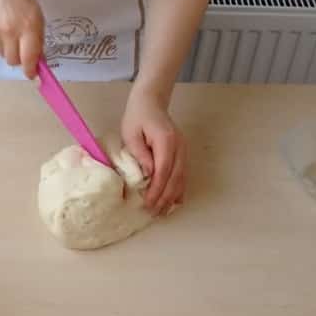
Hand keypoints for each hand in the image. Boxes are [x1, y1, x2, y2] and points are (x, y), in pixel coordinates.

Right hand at [0, 0, 44, 77]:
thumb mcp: (36, 15)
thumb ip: (38, 38)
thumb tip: (38, 59)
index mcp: (29, 27)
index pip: (29, 58)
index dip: (30, 70)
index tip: (31, 74)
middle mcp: (12, 32)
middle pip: (14, 61)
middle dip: (19, 60)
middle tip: (22, 50)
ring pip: (4, 55)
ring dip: (9, 50)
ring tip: (10, 32)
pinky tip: (0, 26)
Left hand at [121, 91, 186, 215]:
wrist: (151, 102)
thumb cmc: (137, 117)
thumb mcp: (131, 133)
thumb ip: (139, 153)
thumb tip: (147, 174)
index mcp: (166, 141)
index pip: (163, 170)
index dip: (156, 189)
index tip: (148, 203)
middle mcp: (179, 147)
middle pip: (175, 177)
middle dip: (165, 198)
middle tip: (154, 213)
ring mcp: (183, 150)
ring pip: (182, 178)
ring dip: (172, 196)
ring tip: (162, 212)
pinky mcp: (182, 153)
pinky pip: (183, 174)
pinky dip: (179, 189)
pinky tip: (174, 202)